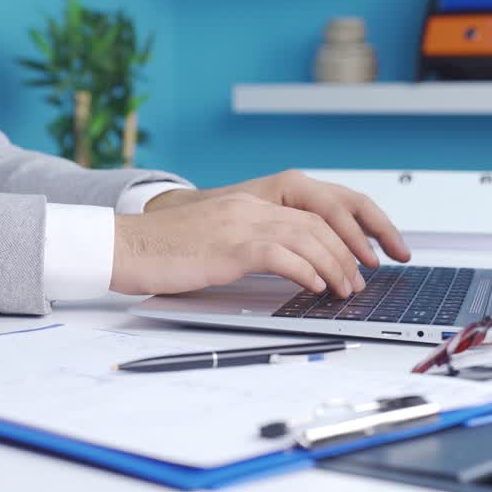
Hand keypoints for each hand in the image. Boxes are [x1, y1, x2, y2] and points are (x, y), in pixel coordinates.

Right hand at [110, 171, 409, 296]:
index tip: (364, 254)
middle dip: (350, 250)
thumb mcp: (216, 240)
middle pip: (319, 220)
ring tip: (346, 288)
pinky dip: (307, 272)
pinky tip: (316, 287)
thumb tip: (290, 267)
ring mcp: (241, 223)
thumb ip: (251, 244)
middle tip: (362, 278)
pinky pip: (283, 255)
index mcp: (249, 202)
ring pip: (308, 237)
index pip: (313, 207)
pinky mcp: (231, 246)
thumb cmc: (165, 251)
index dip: (346, 230)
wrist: (127, 247)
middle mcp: (251, 206)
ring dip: (335, 265)